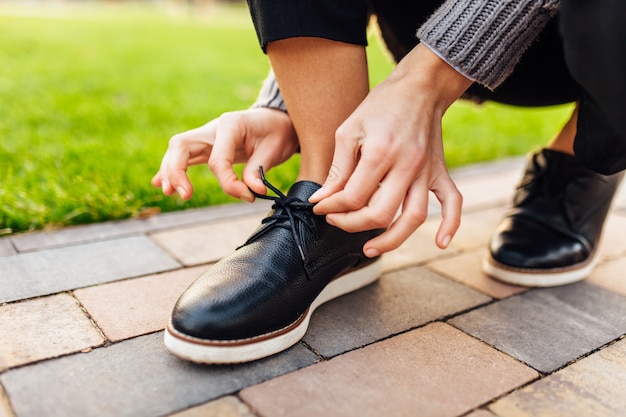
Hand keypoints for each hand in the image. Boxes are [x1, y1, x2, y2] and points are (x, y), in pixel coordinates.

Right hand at [152, 107, 297, 200]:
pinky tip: (159, 184)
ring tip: (169, 192)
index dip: (228, 182)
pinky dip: (171, 170)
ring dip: (170, 172)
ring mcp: (206, 136)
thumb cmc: (277, 132)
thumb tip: (253, 190)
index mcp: (230, 124)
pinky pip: (183, 156)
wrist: (278, 121)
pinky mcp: (206, 146)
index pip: (217, 159)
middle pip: (181, 145)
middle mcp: (213, 128)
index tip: (247, 196)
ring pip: (178, 151)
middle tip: (185, 195)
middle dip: (177, 171)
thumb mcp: (275, 149)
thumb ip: (260, 169)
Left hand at [309, 44, 471, 255]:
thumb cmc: (379, 107)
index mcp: (380, 153)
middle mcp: (406, 165)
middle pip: (380, 214)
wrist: (419, 87)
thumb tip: (322, 200)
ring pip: (414, 217)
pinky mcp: (441, 171)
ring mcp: (427, 170)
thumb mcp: (349, 131)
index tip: (320, 207)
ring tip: (370, 250)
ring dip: (391, 239)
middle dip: (352, 225)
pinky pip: (453, 202)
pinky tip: (441, 243)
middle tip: (337, 222)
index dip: (332, 208)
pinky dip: (451, 224)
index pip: (353, 197)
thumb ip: (338, 169)